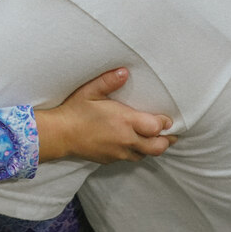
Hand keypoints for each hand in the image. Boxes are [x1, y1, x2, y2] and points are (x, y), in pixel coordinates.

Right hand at [39, 68, 175, 163]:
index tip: (167, 118)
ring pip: (145, 155)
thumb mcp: (91, 91)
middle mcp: (126, 139)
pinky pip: (131, 158)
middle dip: (167, 140)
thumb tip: (125, 71)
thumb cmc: (75, 110)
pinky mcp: (111, 159)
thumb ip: (109, 80)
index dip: (165, 123)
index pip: (156, 127)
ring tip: (155, 139)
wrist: (59, 135)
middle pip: (158, 147)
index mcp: (125, 121)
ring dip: (152, 147)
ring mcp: (119, 152)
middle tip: (171, 134)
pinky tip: (134, 144)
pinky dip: (138, 152)